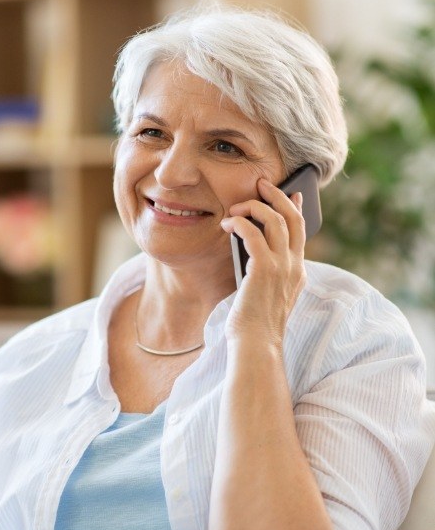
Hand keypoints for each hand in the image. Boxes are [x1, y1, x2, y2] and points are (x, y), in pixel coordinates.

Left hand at [220, 177, 306, 348]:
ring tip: (236, 207)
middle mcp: (294, 266)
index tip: (293, 194)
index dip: (296, 209)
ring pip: (275, 220)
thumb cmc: (254, 323)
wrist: (256, 345)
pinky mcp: (264, 269)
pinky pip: (253, 233)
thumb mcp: (266, 293)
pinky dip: (240, 223)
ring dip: (254, 207)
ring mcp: (282, 267)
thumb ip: (267, 271)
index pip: (301, 232)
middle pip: (293, 218)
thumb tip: (252, 245)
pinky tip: (227, 225)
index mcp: (298, 272)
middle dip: (277, 196)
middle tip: (261, 184)